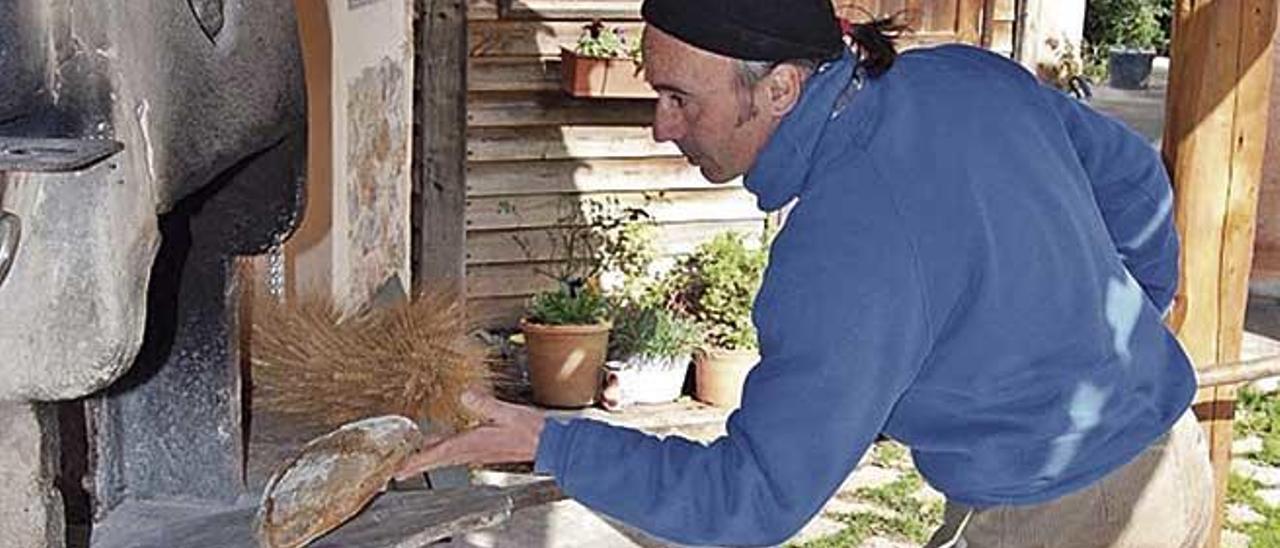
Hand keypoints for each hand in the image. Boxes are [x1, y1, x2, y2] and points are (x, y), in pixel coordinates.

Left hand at [395, 391, 545, 479]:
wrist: (548, 443)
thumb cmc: (531, 430)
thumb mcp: (508, 412)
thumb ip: (486, 404)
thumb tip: (464, 395)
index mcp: (474, 442)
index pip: (439, 453)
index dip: (417, 460)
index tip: (399, 468)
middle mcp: (473, 450)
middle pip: (437, 459)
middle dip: (417, 464)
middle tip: (397, 470)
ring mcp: (478, 452)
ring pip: (446, 457)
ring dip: (428, 459)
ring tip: (412, 459)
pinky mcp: (484, 449)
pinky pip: (457, 453)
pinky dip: (443, 451)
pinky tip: (442, 445)